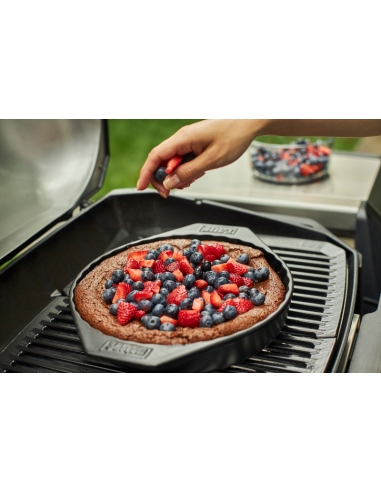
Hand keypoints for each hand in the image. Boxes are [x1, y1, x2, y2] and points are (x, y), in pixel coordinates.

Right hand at [137, 119, 262, 197]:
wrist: (249, 122)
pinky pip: (182, 159)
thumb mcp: (211, 160)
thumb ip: (188, 172)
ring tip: (189, 183)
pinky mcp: (194, 144)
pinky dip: (184, 170)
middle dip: (162, 178)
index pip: (155, 156)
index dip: (146, 173)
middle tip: (170, 192)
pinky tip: (195, 175)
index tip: (141, 187)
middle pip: (160, 160)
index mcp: (183, 138)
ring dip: (176, 176)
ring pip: (172, 162)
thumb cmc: (234, 136)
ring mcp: (188, 140)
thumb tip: (169, 182)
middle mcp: (182, 138)